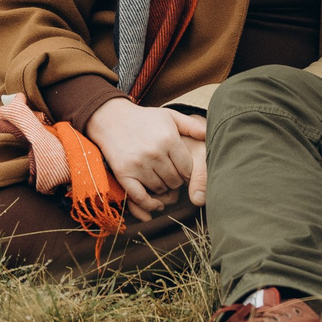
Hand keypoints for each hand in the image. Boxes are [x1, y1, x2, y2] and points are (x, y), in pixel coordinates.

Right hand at [86, 99, 203, 218]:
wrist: (111, 119)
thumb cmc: (145, 118)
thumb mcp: (170, 116)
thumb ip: (192, 125)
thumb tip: (210, 134)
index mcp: (168, 139)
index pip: (187, 168)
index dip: (188, 172)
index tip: (184, 171)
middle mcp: (154, 153)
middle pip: (175, 180)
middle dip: (177, 181)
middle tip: (174, 177)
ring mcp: (138, 165)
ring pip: (160, 188)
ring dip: (164, 189)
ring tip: (163, 181)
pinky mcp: (124, 174)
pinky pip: (140, 197)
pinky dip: (150, 204)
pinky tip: (157, 204)